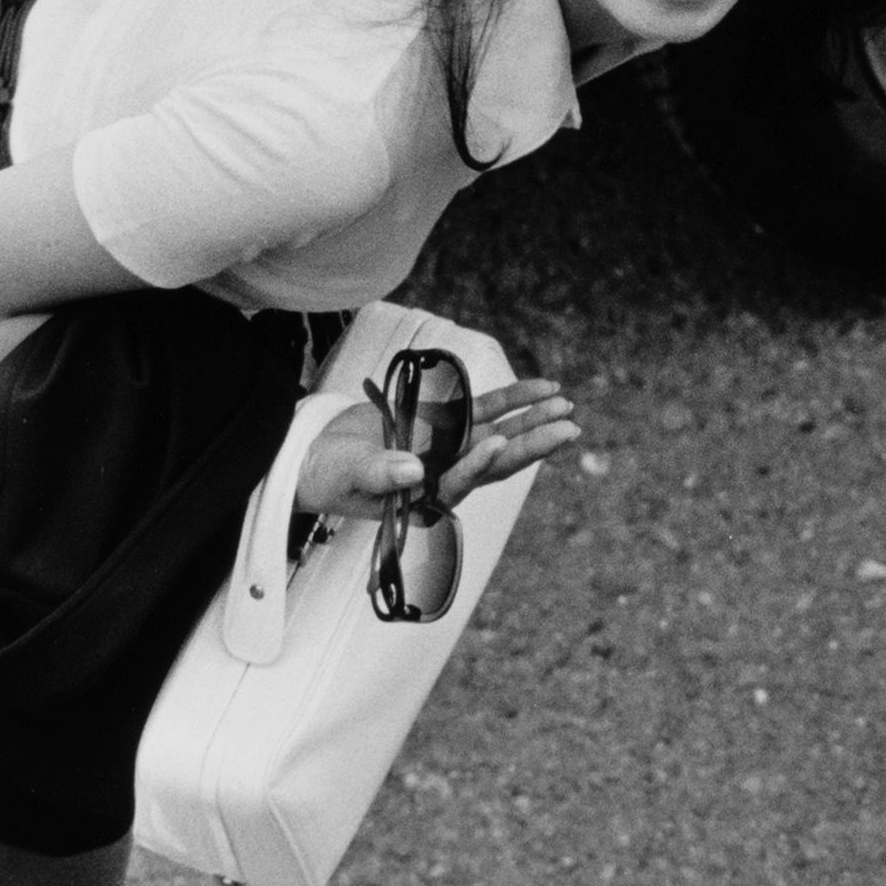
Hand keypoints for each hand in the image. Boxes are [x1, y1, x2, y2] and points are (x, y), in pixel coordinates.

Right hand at [294, 377, 577, 519]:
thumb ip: (380, 474)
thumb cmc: (329, 475)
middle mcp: (445, 474)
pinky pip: (487, 409)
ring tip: (565, 406)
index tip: (498, 443)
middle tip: (568, 429)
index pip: (459, 481)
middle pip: (496, 461)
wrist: (318, 455)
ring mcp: (449, 447)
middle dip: (531, 445)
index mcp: (424, 496)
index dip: (479, 464)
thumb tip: (413, 470)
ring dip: (531, 420)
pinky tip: (542, 389)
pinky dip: (513, 398)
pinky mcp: (446, 422)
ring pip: (499, 432)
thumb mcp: (349, 475)